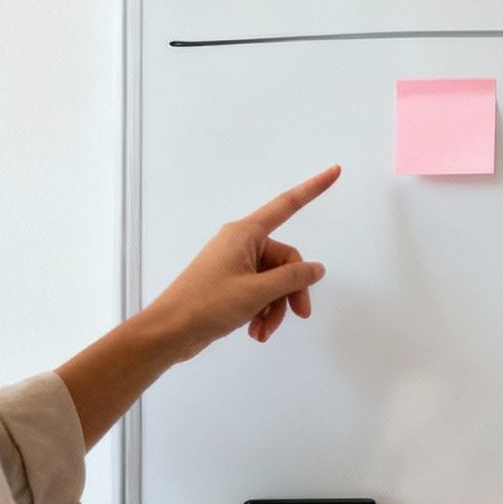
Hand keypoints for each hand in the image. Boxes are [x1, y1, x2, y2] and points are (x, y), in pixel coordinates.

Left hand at [146, 165, 339, 360]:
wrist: (168, 332)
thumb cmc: (206, 305)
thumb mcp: (257, 292)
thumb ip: (292, 278)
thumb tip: (316, 269)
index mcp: (245, 234)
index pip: (287, 205)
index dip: (313, 188)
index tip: (334, 171)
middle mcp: (240, 244)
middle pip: (284, 260)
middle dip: (291, 291)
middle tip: (298, 315)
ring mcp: (234, 265)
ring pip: (273, 282)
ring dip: (274, 308)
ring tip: (264, 331)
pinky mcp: (228, 285)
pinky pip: (258, 293)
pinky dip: (261, 312)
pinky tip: (255, 331)